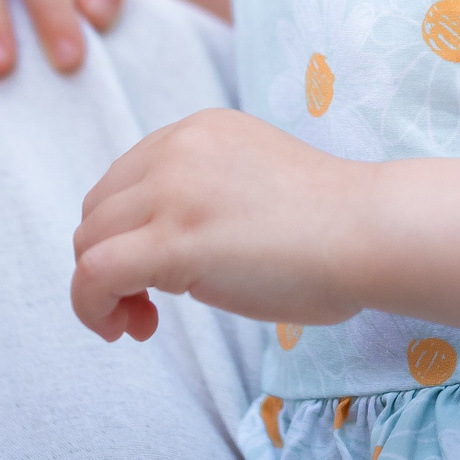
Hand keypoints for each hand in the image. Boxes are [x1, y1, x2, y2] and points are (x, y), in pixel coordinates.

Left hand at [72, 110, 366, 341]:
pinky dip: (90, 309)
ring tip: (144, 322)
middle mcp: (177, 148)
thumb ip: (205, 192)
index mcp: (198, 130)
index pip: (124, 181)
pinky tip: (126, 329)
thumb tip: (163, 246)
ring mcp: (172, 192)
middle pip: (97, 211)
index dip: (126, 233)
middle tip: (148, 308)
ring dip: (101, 291)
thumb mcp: (252, 178)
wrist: (371, 230)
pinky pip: (92, 276)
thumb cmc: (332, 223)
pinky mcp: (172, 242)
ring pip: (88, 244)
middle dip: (109, 262)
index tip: (155, 275)